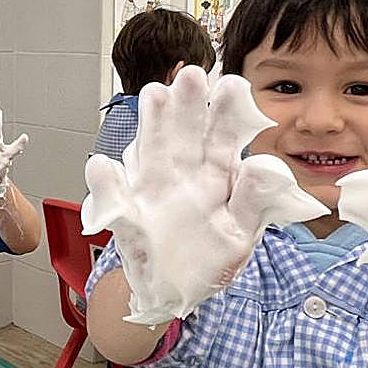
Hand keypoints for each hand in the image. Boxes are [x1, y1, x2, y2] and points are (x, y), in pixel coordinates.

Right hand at [81, 66, 327, 324]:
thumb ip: (254, 200)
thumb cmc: (208, 260)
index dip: (224, 111)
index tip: (232, 84)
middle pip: (183, 133)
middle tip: (191, 74)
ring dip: (150, 125)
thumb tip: (266, 164)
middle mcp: (181, 174)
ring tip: (154, 95)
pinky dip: (105, 184)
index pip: (221, 137)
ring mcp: (151, 189)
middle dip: (187, 104)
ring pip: (150, 152)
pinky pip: (114, 199)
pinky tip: (101, 166)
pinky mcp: (126, 213)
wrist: (172, 294)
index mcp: (215, 176)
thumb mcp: (241, 234)